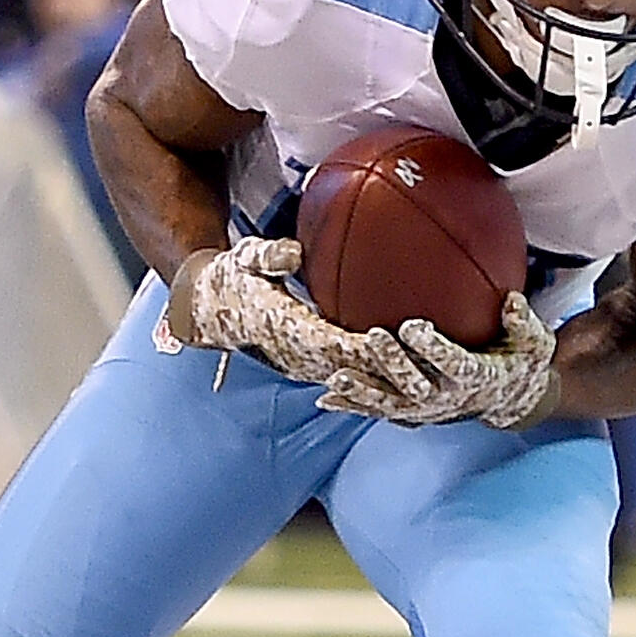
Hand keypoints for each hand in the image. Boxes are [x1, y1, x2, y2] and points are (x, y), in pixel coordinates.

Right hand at [160, 238, 418, 388]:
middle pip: (350, 369)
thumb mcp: (244, 258)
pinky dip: (371, 379)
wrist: (210, 310)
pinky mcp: (307, 368)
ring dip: (382, 382)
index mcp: (284, 328)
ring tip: (424, 378)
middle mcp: (296, 355)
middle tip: (425, 366)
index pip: (332, 342)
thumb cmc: (233, 277)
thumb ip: (269, 256)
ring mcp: (302, 366)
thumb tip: (293, 254)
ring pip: (349, 379)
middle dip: (384, 371)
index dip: (363, 346)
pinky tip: (401, 375)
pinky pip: (343, 377)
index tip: (395, 339)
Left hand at [319, 292, 559, 427]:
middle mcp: (447, 398)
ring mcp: (426, 409)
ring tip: (335, 380)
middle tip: (373, 336)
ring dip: (362, 393)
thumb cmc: (521, 362)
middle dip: (393, 363)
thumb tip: (511, 300)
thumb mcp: (534, 343)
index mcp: (476, 377)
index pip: (453, 363)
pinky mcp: (411, 412)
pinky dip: (353, 406)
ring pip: (390, 404)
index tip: (412, 325)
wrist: (511, 400)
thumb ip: (524, 323)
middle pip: (416, 384)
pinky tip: (324, 399)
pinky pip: (379, 411)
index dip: (433, 348)